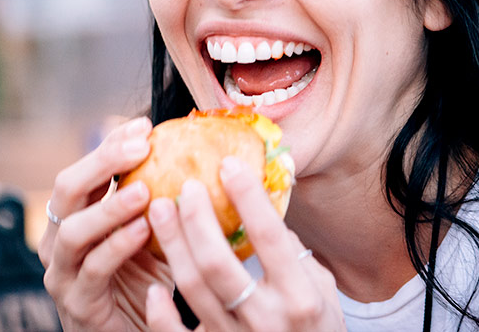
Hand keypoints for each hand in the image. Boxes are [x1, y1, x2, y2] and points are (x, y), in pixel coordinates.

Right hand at [40, 116, 173, 331]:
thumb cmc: (146, 283)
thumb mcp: (153, 234)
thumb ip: (159, 199)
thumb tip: (195, 151)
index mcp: (75, 217)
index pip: (85, 170)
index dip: (110, 144)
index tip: (144, 125)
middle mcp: (60, 241)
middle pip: (68, 189)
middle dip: (103, 162)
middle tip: (140, 146)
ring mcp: (64, 273)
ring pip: (73, 230)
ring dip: (109, 206)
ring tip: (144, 189)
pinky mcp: (78, 303)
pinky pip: (94, 270)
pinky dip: (117, 246)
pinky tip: (143, 230)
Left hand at [144, 155, 344, 331]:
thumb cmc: (319, 331)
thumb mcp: (322, 290)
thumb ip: (294, 253)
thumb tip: (263, 206)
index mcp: (300, 297)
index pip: (269, 236)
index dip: (247, 197)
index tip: (228, 164)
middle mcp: (267, 320)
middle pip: (217, 261)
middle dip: (196, 217)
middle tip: (185, 186)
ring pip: (192, 288)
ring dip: (172, 245)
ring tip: (159, 211)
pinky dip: (161, 314)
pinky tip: (156, 288)